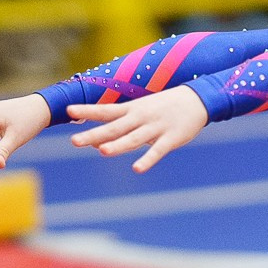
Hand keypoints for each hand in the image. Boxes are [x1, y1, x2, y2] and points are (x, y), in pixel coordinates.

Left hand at [63, 84, 208, 172]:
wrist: (198, 99)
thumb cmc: (165, 106)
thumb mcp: (141, 110)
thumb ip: (121, 125)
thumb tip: (96, 140)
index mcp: (132, 109)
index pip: (105, 110)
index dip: (87, 111)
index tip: (69, 111)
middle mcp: (141, 117)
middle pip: (114, 127)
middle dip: (94, 134)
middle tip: (74, 141)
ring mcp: (156, 127)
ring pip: (133, 138)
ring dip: (118, 145)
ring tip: (102, 151)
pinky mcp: (171, 138)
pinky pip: (157, 151)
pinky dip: (147, 159)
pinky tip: (137, 168)